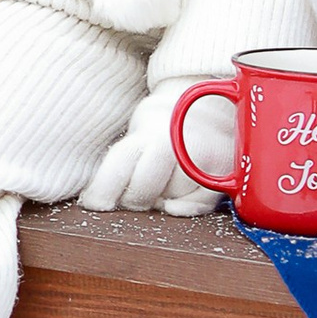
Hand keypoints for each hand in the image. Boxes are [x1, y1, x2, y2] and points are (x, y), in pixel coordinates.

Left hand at [77, 84, 223, 217]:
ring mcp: (203, 158)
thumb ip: (116, 165)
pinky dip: (185, 208)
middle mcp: (178, 142)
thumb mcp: (136, 133)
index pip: (120, 164)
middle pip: (143, 189)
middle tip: (138, 190)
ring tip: (165, 183)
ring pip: (170, 199)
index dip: (103, 189)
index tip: (94, 203)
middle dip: (134, 197)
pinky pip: (199, 205)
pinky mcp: (223, 174)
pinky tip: (176, 201)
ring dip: (162, 200)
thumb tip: (93, 203)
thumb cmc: (163, 126)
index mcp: (149, 130)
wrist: (207, 108)